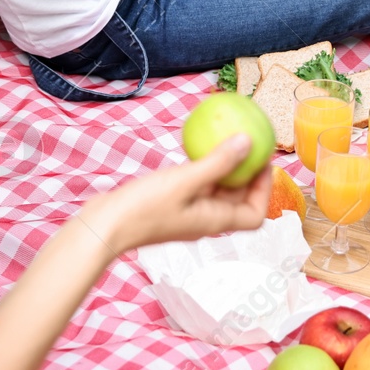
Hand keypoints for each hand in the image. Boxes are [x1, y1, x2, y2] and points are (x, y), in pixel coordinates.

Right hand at [80, 136, 269, 253]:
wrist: (104, 227)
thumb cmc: (144, 209)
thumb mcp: (185, 181)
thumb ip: (217, 163)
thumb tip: (248, 142)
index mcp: (214, 222)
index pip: (254, 215)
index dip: (265, 191)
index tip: (264, 163)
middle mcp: (204, 221)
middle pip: (238, 202)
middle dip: (247, 176)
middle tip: (248, 146)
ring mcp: (186, 214)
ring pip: (215, 193)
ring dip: (224, 171)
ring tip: (225, 143)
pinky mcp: (170, 206)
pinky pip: (194, 187)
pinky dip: (201, 170)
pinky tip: (194, 150)